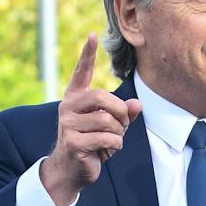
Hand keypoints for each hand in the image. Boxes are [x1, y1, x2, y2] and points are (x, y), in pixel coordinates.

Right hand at [41, 35, 140, 205]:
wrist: (71, 170)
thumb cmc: (91, 144)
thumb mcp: (110, 127)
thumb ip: (123, 114)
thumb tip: (137, 104)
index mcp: (75, 98)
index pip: (82, 72)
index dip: (87, 54)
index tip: (92, 35)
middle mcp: (68, 107)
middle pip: (103, 97)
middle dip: (120, 113)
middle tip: (122, 126)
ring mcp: (68, 124)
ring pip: (107, 120)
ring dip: (118, 133)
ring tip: (111, 141)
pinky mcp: (73, 142)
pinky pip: (106, 138)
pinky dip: (114, 146)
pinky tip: (106, 152)